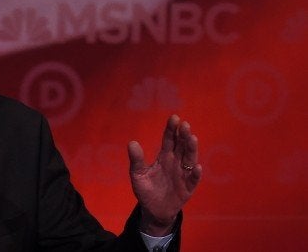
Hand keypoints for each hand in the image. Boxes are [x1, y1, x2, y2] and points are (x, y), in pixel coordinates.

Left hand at [127, 115, 201, 235]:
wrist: (153, 210)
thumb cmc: (146, 189)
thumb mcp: (138, 174)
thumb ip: (136, 160)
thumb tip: (132, 142)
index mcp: (164, 157)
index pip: (169, 140)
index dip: (171, 129)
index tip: (174, 117)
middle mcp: (176, 162)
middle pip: (181, 146)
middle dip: (183, 135)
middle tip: (184, 125)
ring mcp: (183, 174)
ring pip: (189, 159)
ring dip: (191, 149)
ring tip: (192, 139)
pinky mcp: (187, 188)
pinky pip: (192, 180)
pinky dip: (195, 173)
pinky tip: (196, 167)